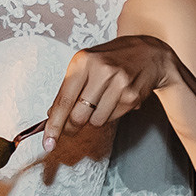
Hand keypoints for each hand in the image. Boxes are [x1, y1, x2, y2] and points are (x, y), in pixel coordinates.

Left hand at [44, 33, 178, 145]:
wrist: (148, 53)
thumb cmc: (110, 59)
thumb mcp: (85, 65)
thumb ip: (68, 88)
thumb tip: (53, 115)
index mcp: (83, 61)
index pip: (63, 100)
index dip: (54, 125)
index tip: (48, 142)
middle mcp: (101, 71)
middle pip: (78, 116)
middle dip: (72, 126)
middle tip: (72, 126)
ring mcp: (119, 84)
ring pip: (96, 121)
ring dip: (94, 118)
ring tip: (101, 101)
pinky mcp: (132, 96)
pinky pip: (112, 119)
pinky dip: (110, 114)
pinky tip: (115, 99)